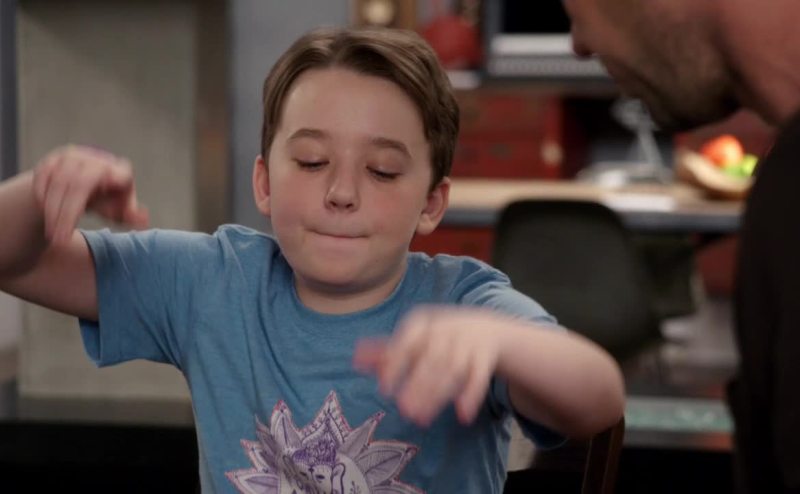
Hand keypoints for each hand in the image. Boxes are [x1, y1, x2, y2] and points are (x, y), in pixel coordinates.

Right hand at [32, 145, 148, 244]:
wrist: (84, 184)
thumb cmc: (109, 200)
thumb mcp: (121, 210)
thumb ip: (131, 216)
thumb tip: (144, 220)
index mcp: (118, 171)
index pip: (113, 177)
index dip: (110, 182)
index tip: (94, 205)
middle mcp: (95, 160)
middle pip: (79, 185)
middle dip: (68, 214)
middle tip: (61, 239)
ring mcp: (72, 157)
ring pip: (58, 183)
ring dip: (53, 211)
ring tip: (54, 234)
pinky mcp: (53, 160)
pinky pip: (42, 179)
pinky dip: (43, 198)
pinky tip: (47, 215)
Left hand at [353, 306, 507, 426]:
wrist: (486, 326)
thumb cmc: (438, 334)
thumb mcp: (414, 336)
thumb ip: (386, 349)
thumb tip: (354, 358)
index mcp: (423, 323)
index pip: (408, 342)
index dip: (396, 363)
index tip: (384, 388)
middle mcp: (446, 331)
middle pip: (431, 359)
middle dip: (418, 385)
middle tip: (403, 410)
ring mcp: (467, 343)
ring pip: (453, 370)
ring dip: (438, 395)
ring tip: (421, 419)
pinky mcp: (485, 357)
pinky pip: (479, 377)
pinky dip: (471, 396)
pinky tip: (462, 415)